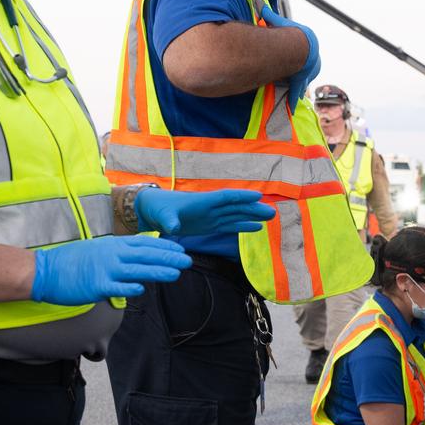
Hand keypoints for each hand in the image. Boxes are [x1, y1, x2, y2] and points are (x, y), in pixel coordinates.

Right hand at [31, 236, 190, 303]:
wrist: (45, 271)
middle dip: (168, 258)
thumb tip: (136, 260)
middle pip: (145, 255)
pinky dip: (131, 288)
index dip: (164, 247)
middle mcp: (111, 254)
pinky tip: (144, 289)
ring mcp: (105, 270)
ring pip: (138, 270)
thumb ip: (117, 254)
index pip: (144, 243)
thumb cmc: (71, 262)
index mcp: (112, 245)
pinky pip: (118, 288)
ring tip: (176, 274)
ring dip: (158, 271)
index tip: (180, 250)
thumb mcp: (97, 250)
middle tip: (187, 260)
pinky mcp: (97, 286)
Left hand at [134, 187, 274, 236]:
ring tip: (270, 217)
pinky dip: (242, 226)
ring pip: (236, 215)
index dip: (241, 197)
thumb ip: (169, 221)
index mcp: (201, 201)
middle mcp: (210, 208)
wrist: (152, 211)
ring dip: (252, 216)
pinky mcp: (209, 225)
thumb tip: (172, 228)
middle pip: (236, 207)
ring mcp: (211, 216)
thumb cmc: (157, 209)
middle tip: (272, 212)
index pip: (225, 197)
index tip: (258, 196)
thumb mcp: (162, 215)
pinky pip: (229, 225)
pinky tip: (256, 228)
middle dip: (253, 208)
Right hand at [258, 2, 319, 104]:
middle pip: (305, 70)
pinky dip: (293, 96)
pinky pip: (296, 90)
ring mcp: (306, 73)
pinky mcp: (301, 81)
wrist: (300, 45)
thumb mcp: (280, 23)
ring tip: (294, 91)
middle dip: (300, 73)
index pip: (303, 55)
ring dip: (298, 85)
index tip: (296, 62)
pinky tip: (292, 103)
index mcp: (307, 49)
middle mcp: (309, 63)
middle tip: (294, 78)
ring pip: (302, 81)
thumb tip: (262, 8)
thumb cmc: (292, 33)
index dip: (299, 59)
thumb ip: (271, 17)